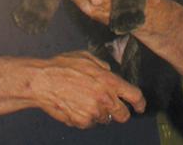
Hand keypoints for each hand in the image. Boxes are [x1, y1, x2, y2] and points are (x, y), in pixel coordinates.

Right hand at [30, 51, 145, 127]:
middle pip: (123, 115)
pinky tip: (75, 106)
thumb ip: (102, 66)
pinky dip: (85, 118)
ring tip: (83, 100)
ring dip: (99, 113)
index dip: (140, 103)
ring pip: (104, 119)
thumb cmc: (61, 66)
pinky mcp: (81, 122)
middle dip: (120, 113)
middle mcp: (104, 98)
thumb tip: (109, 72)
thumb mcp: (86, 57)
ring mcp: (93, 112)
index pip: (134, 95)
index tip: (140, 107)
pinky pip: (89, 124)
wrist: (42, 81)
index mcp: (108, 81)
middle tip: (111, 107)